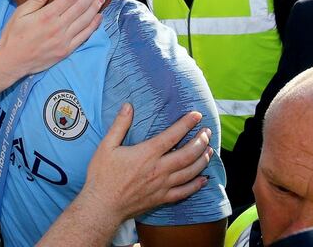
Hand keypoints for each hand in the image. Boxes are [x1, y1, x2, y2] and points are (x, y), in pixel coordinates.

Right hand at [0, 0, 104, 77]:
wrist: (12, 61)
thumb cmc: (13, 35)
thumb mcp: (20, 13)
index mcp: (47, 15)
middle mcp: (58, 27)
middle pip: (80, 7)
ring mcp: (64, 40)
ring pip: (85, 20)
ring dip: (94, 8)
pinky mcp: (66, 50)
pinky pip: (84, 36)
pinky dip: (93, 26)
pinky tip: (98, 17)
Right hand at [81, 105, 211, 219]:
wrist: (102, 205)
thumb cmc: (102, 176)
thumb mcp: (106, 146)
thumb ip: (119, 125)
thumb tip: (128, 106)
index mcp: (147, 154)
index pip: (172, 135)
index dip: (186, 124)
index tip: (197, 115)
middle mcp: (159, 169)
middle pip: (187, 154)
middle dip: (200, 141)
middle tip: (207, 132)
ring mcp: (162, 185)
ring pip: (190, 172)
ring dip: (202, 160)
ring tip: (210, 150)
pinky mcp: (162, 198)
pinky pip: (184, 192)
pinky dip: (196, 185)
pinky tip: (204, 180)